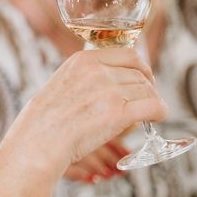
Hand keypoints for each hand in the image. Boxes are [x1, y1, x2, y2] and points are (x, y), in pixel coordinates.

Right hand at [3, 47, 167, 183]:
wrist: (37, 142)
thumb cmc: (44, 121)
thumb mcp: (62, 85)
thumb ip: (85, 80)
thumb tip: (110, 86)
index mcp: (83, 60)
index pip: (127, 54)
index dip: (141, 67)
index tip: (143, 78)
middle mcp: (97, 71)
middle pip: (139, 74)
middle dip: (147, 88)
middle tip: (147, 101)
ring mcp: (108, 91)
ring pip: (147, 91)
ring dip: (153, 102)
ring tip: (151, 113)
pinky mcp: (117, 113)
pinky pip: (152, 106)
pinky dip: (160, 111)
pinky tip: (158, 118)